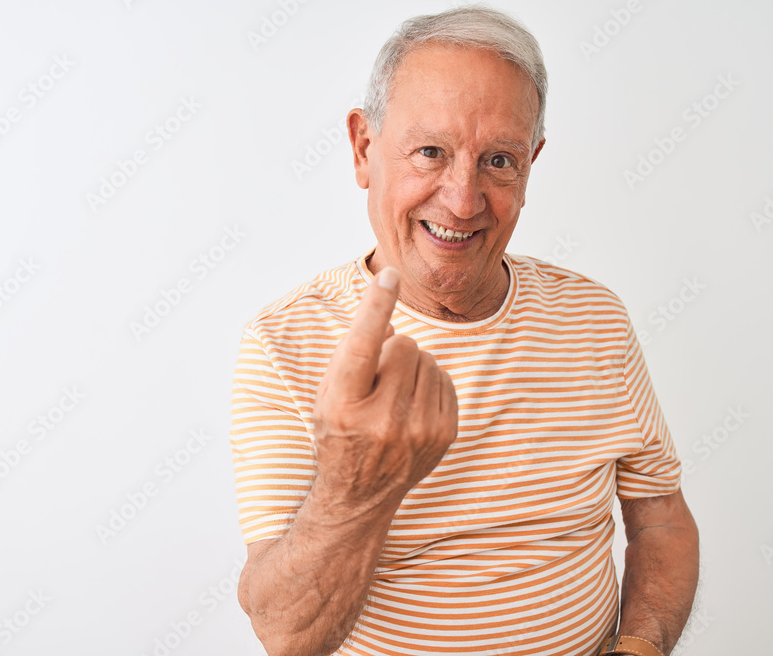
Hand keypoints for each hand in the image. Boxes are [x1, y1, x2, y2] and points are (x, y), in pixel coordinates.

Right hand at [311, 267, 457, 514]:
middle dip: (392, 349)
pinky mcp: (444, 435)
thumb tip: (386, 319)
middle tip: (379, 374)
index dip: (375, 307)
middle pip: (403, 345)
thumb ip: (351, 354)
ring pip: (427, 358)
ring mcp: (418, 430)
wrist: (359, 497)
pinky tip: (412, 405)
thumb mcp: (328, 395)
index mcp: (344, 406)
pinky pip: (444, 377)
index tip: (387, 275)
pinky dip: (429, 382)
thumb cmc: (338, 436)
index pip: (361, 346)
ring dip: (412, 366)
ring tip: (394, 394)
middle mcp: (382, 419)